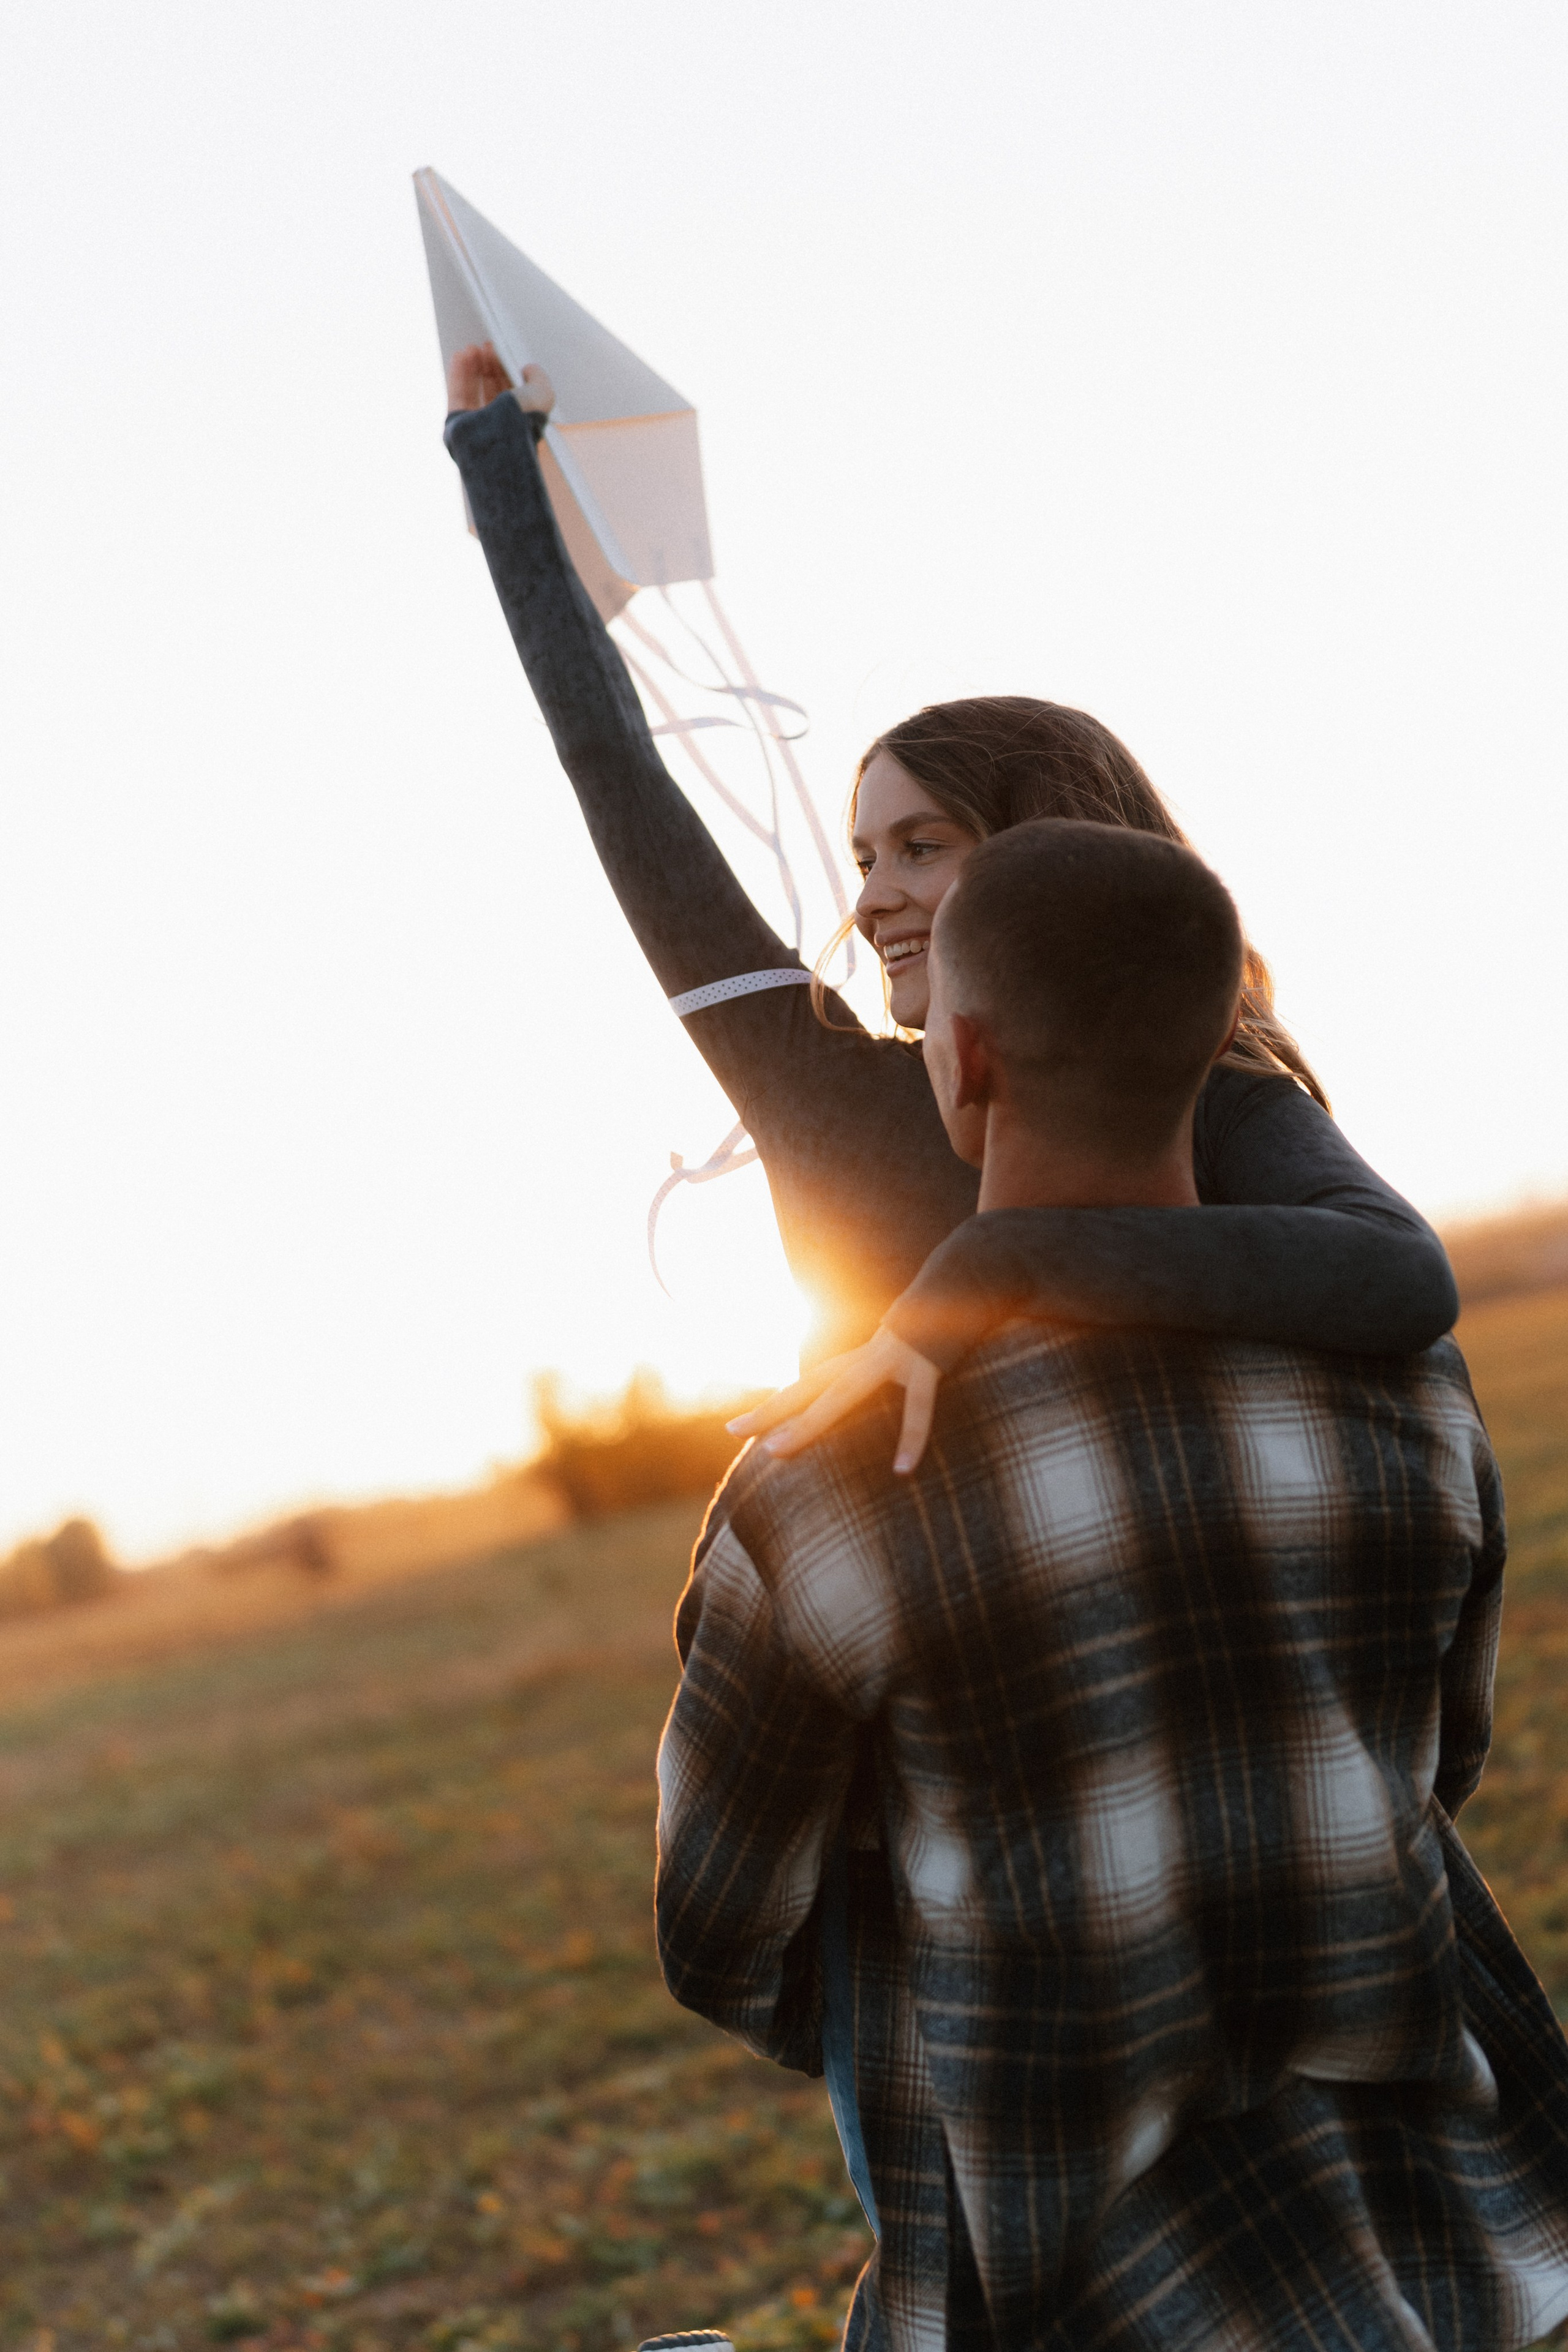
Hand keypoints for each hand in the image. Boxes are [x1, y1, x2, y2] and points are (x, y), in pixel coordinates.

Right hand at [446, 342, 554, 416]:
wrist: (498, 440)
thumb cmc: (522, 422)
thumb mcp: (542, 395)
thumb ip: (539, 378)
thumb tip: (529, 369)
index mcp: (518, 420)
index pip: (509, 391)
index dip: (504, 369)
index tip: (499, 351)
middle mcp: (497, 424)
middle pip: (490, 389)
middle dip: (487, 365)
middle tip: (484, 347)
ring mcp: (476, 425)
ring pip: (472, 390)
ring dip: (471, 367)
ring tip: (471, 348)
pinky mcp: (457, 423)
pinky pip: (456, 394)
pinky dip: (457, 374)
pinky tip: (459, 356)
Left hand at [727, 1326, 941, 1474]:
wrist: (972, 1273)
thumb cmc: (948, 1318)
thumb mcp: (915, 1351)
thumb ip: (898, 1375)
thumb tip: (890, 1399)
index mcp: (866, 1356)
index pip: (812, 1384)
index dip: (779, 1404)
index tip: (743, 1426)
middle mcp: (870, 1355)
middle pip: (810, 1386)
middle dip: (771, 1409)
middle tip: (732, 1431)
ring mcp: (895, 1356)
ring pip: (842, 1394)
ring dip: (808, 1422)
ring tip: (776, 1452)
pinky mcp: (928, 1361)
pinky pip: (919, 1407)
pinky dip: (912, 1437)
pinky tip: (903, 1469)